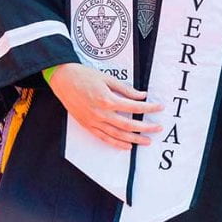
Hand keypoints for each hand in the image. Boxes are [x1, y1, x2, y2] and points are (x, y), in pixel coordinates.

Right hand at [48, 64, 162, 150]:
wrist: (63, 79)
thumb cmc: (83, 75)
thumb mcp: (106, 78)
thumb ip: (125, 89)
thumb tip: (141, 95)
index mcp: (107, 99)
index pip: (133, 106)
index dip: (148, 108)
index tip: (159, 107)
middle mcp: (101, 113)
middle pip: (128, 125)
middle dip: (145, 127)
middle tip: (158, 128)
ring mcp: (94, 122)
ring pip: (117, 135)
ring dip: (134, 139)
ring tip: (147, 141)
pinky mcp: (88, 126)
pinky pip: (104, 138)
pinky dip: (117, 144)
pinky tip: (127, 146)